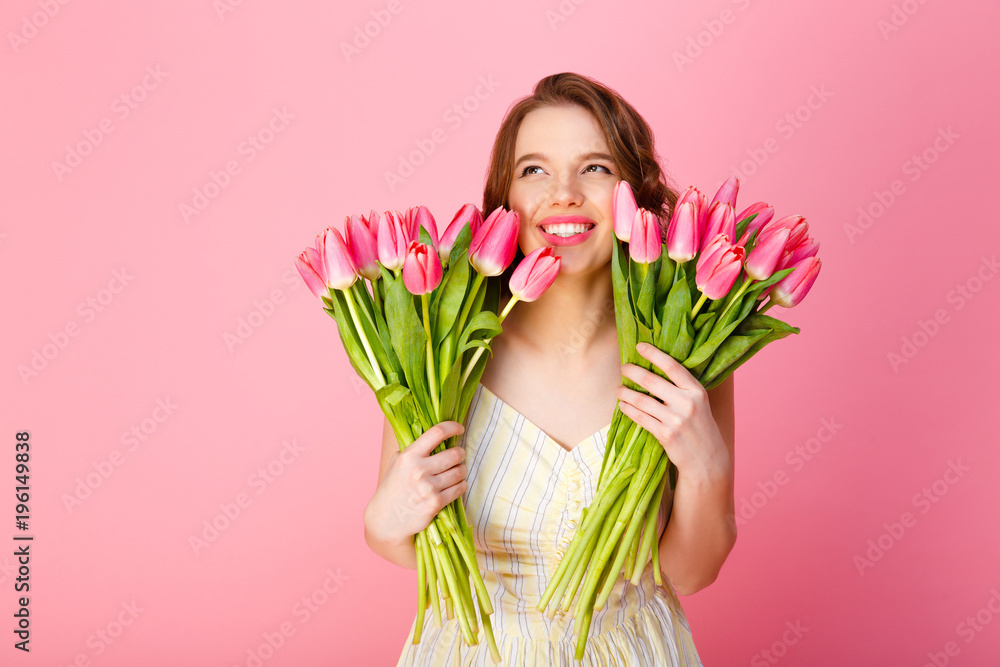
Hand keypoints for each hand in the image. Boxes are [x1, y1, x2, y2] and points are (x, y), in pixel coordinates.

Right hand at [364, 422, 468, 545]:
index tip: (459, 429)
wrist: (385, 520)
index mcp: (409, 456)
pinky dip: (461, 485)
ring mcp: (428, 487)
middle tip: (459, 456)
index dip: (453, 427)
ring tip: (458, 471)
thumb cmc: (392, 489)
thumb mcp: (396, 464)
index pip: (437, 432)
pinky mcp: (436, 503)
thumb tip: (433, 437)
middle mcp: (419, 470)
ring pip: (460, 472)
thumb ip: (413, 450)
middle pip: (455, 454)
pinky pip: (459, 489)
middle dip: (460, 454)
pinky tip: (457, 485)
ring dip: (462, 471)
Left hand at [616, 342, 730, 481]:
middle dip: (633, 372)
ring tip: (618, 389)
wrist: (707, 459)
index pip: (672, 366)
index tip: (640, 346)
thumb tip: (653, 368)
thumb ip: (681, 388)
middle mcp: (687, 403)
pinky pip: (640, 418)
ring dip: (625, 393)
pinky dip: (628, 410)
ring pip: (642, 400)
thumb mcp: (698, 402)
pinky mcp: (665, 435)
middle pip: (652, 381)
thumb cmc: (699, 426)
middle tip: (623, 368)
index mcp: (696, 391)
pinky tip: (623, 405)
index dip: (654, 354)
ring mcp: (676, 420)